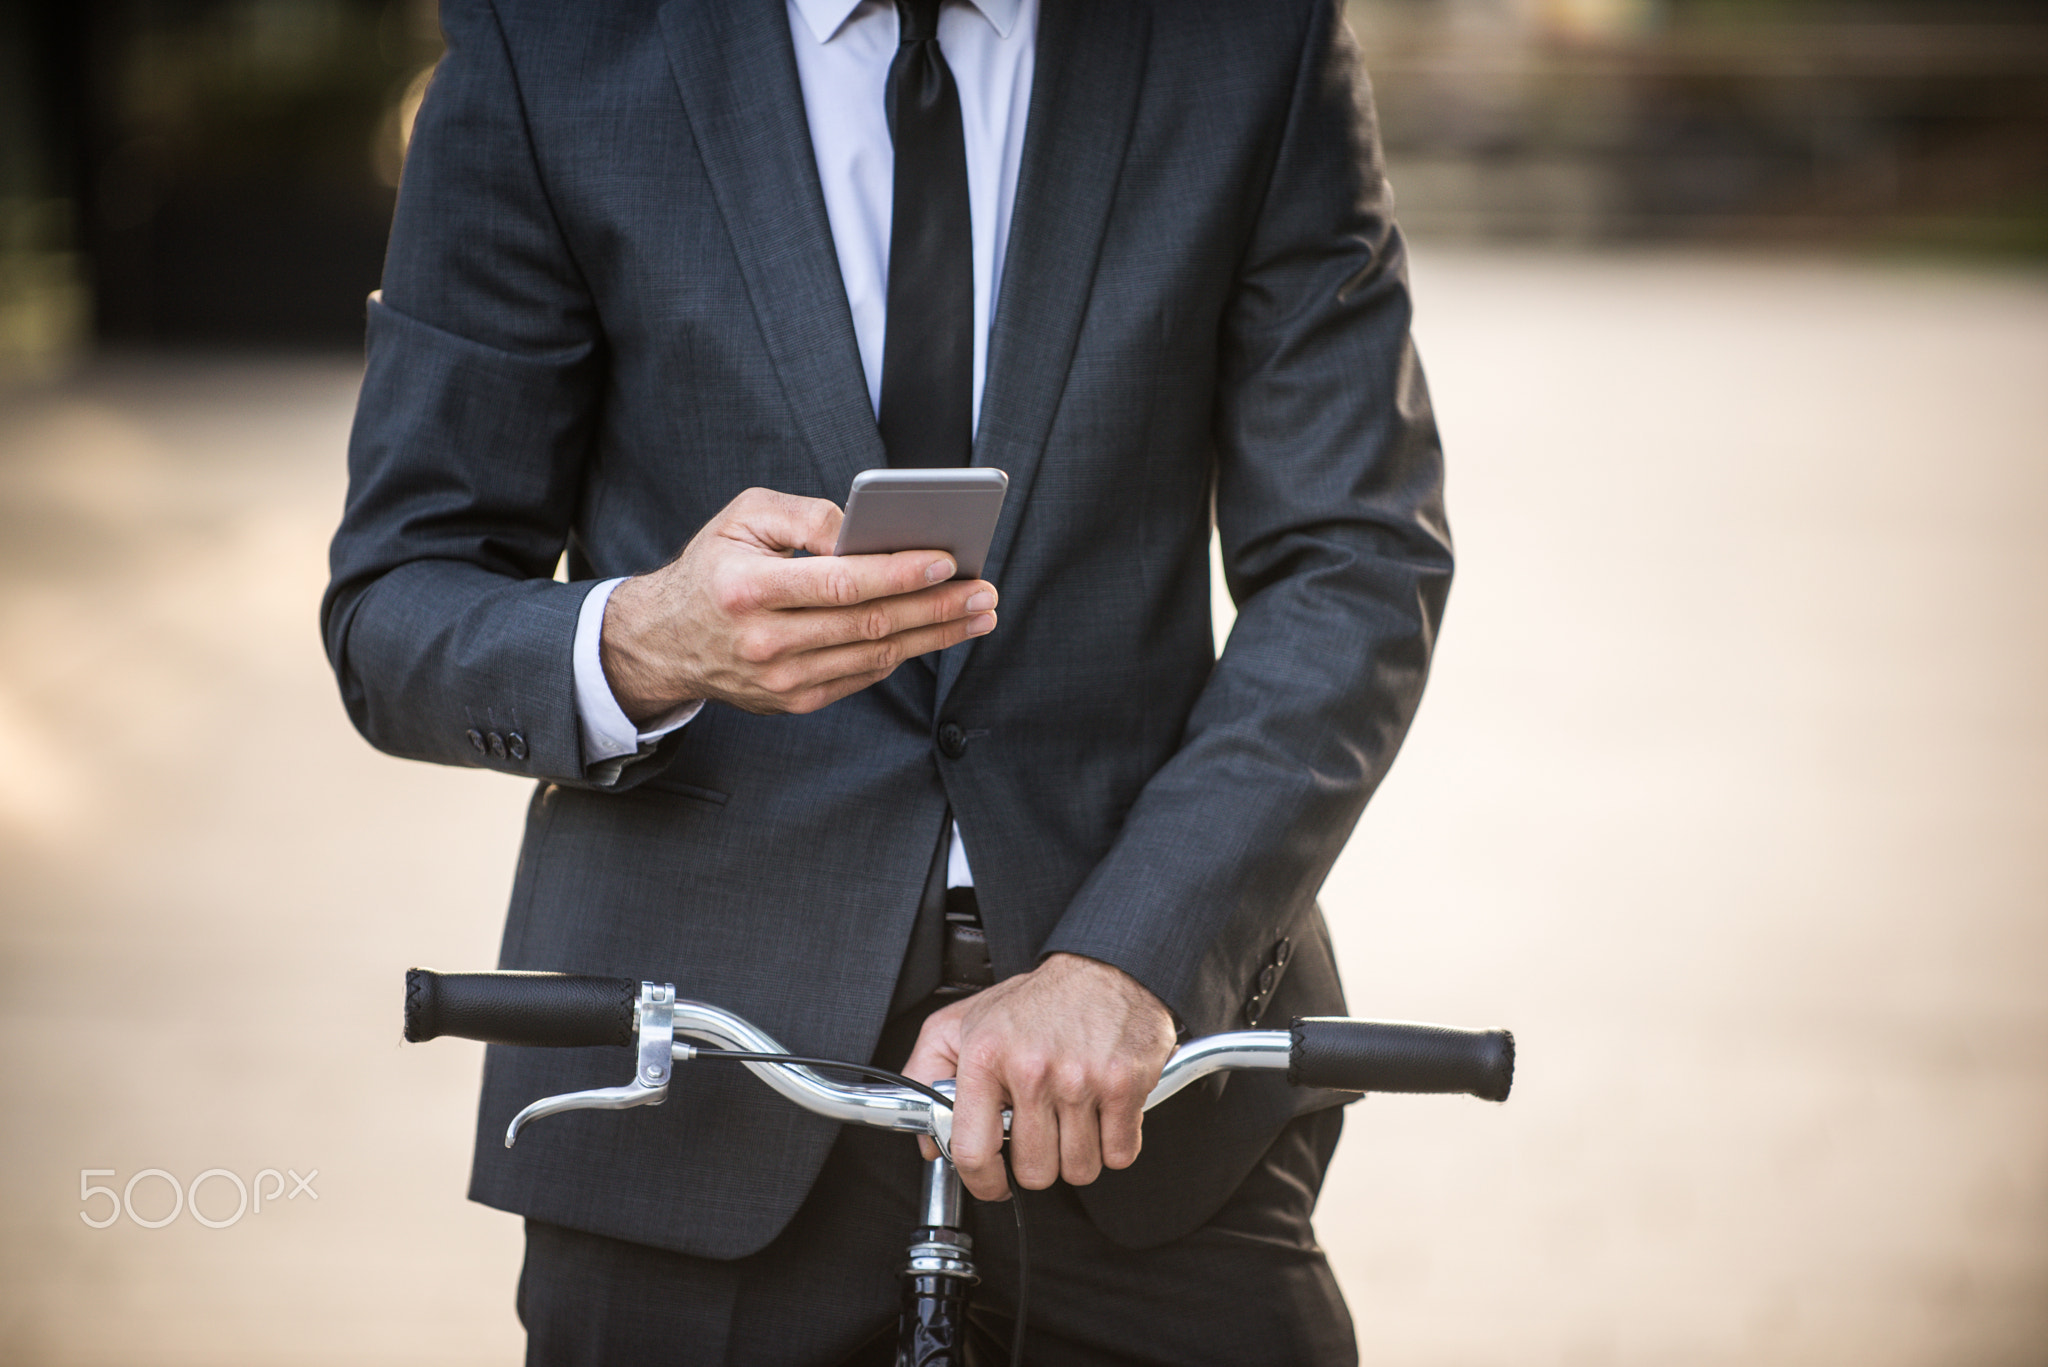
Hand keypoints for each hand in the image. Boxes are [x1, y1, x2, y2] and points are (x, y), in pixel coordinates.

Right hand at [600, 487, 996, 721]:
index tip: (947, 559)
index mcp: (748, 588)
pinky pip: (862, 675)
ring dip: (934, 635)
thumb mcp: (744, 517)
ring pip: (874, 656)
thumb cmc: (713, 566)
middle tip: (984, 591)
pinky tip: (935, 633)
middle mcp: (764, 641)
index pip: (841, 582)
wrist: (665, 640)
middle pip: (869, 624)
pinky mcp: (794, 701)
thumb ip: (805, 515)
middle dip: (936, 606)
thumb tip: (863, 527)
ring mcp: (780, 679)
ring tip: (977, 614)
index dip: (899, 572)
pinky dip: (902, 653)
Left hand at [903, 953, 1177, 1200]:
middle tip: (1042, 1133)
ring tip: (1072, 1119)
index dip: (983, 1181)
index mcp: (985, 1057)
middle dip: (1039, 1163)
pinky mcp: (1123, 1084)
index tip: (993, 1182)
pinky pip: (1119, 1153)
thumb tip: (928, 1138)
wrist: (1103, 966)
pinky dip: (1114, 1143)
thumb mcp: (961, 1022)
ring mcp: (1080, 1079)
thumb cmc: (1034, 1001)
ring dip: (1078, 1155)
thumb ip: (927, 1074)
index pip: (973, 1150)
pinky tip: (1102, 1113)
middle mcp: (1031, 1069)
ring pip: (1079, 1169)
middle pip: (1034, 1171)